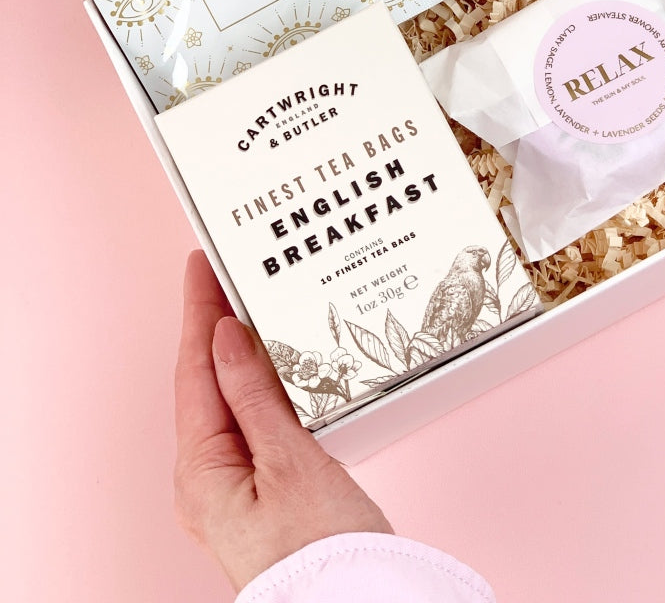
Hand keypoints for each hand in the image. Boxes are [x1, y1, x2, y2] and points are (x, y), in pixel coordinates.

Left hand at [174, 249, 392, 590]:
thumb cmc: (320, 548)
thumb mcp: (289, 461)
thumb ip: (254, 396)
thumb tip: (223, 338)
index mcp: (203, 470)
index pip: (195, 370)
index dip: (198, 312)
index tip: (201, 265)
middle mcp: (207, 478)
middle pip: (206, 383)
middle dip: (212, 326)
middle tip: (224, 275)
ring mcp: (234, 487)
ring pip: (230, 402)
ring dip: (238, 354)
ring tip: (247, 307)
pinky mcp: (262, 492)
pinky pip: (252, 424)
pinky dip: (261, 387)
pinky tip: (275, 369)